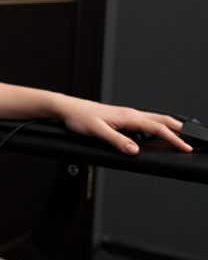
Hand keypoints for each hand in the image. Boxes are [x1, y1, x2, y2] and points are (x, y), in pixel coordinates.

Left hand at [56, 97, 190, 153]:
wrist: (69, 109)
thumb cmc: (80, 118)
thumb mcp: (97, 132)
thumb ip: (116, 141)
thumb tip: (134, 150)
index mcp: (128, 116)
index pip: (157, 128)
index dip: (173, 138)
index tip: (185, 147)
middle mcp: (130, 114)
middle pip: (162, 120)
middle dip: (179, 130)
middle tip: (191, 141)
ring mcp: (127, 115)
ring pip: (155, 119)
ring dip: (170, 126)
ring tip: (181, 136)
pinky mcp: (123, 117)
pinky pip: (146, 121)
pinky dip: (158, 125)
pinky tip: (158, 132)